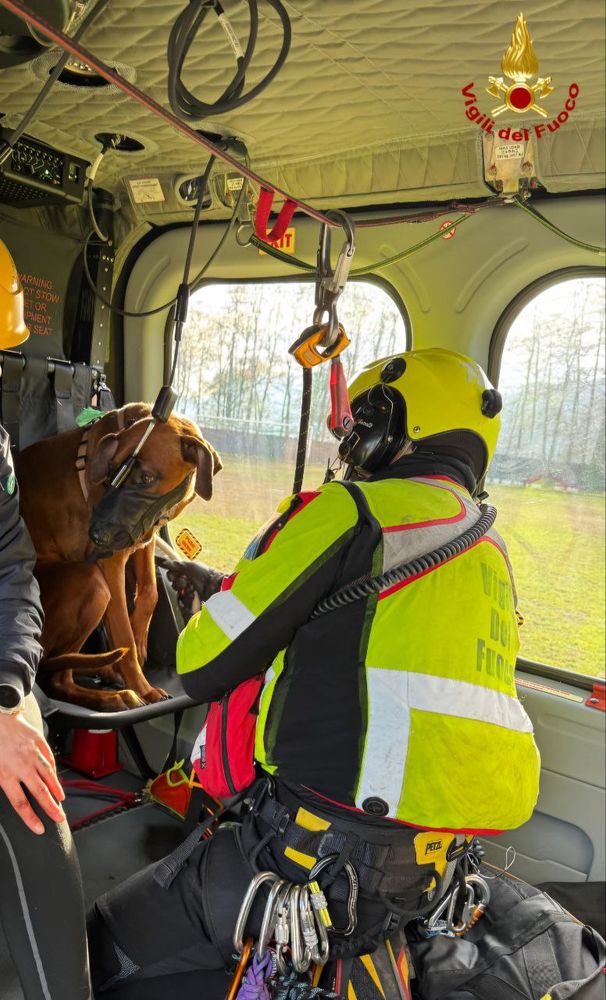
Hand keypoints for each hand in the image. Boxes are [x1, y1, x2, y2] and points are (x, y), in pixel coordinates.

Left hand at [0, 712, 65, 833]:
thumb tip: (7, 793)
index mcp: (6, 774)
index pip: (21, 802)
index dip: (31, 818)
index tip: (40, 828)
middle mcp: (22, 765)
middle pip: (40, 791)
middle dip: (51, 807)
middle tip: (60, 818)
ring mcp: (32, 753)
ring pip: (48, 775)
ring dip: (55, 789)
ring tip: (60, 799)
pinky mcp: (38, 741)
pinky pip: (49, 758)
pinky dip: (53, 769)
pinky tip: (55, 776)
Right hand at [157, 557, 223, 619]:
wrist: (212, 584)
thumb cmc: (202, 573)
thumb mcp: (189, 566)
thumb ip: (176, 564)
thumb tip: (164, 563)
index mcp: (183, 572)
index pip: (171, 574)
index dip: (172, 575)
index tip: (176, 575)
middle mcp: (183, 581)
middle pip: (173, 583)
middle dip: (179, 582)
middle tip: (187, 580)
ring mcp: (186, 590)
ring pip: (177, 591)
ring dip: (184, 588)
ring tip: (191, 586)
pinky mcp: (189, 599)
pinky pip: (182, 599)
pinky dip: (187, 595)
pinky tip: (192, 592)